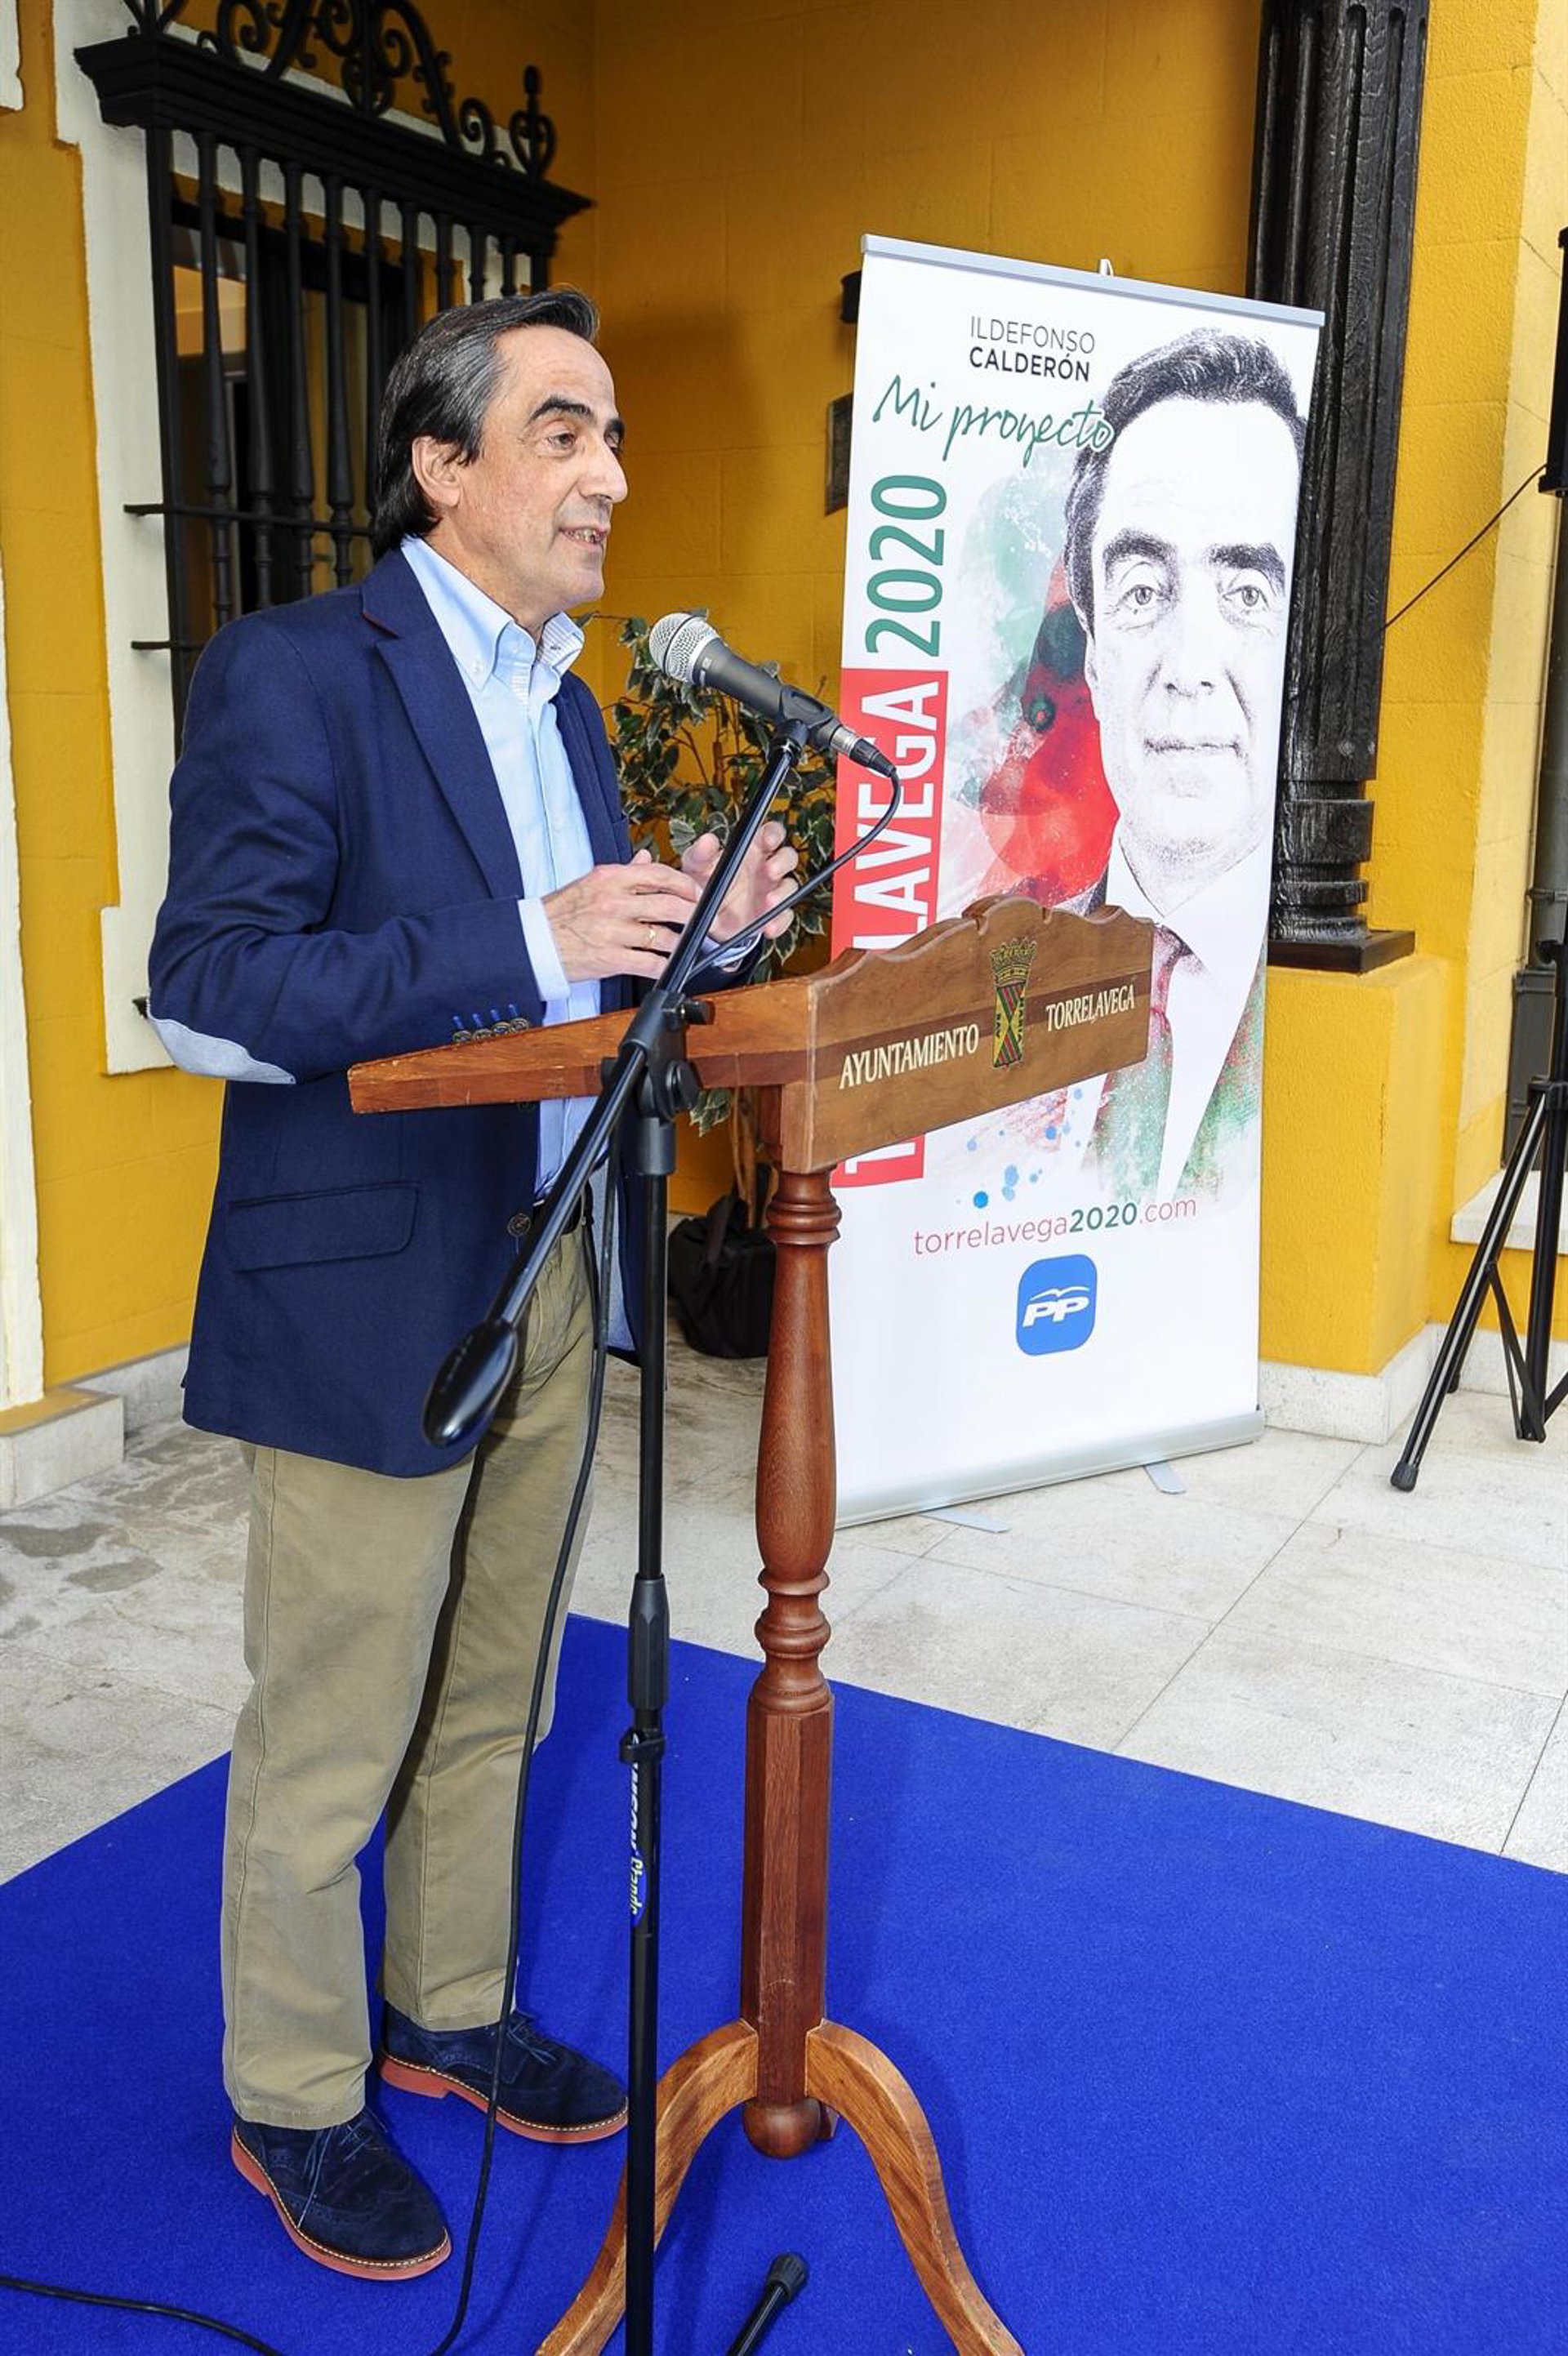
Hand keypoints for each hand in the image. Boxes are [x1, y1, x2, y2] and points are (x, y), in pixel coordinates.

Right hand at [543, 851, 702, 982]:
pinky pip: (649, 963)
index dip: (685, 884)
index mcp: (609, 878)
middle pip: (668, 904)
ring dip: (681, 942)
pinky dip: (665, 965)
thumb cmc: (559, 913)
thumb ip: (623, 873)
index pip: (658, 874)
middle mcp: (613, 902)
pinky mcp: (611, 958)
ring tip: (688, 943)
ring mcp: (613, 931)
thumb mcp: (589, 883)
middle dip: (694, 913)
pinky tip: (670, 965)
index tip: (696, 892)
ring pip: (664, 936)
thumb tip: (645, 859)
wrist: (533, 941)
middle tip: (705, 919)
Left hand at [682, 821, 799, 948]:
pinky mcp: (770, 914)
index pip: (770, 834)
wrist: (703, 918)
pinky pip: (783, 917)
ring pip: (789, 887)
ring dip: (782, 894)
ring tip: (769, 902)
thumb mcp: (697, 866)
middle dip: (782, 862)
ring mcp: (770, 891)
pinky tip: (769, 926)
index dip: (774, 834)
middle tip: (771, 871)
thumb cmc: (703, 883)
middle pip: (787, 857)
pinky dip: (779, 922)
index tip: (770, 840)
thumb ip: (700, 854)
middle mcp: (765, 869)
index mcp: (750, 851)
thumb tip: (707, 841)